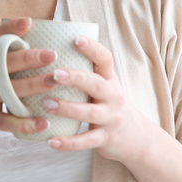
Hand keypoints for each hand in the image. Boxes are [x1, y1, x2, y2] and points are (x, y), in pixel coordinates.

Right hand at [0, 17, 57, 150]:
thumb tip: (42, 46)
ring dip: (33, 85)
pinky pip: (7, 121)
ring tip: (54, 81)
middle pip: (3, 63)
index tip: (29, 21)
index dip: (9, 29)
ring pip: (8, 90)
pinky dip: (26, 123)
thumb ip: (5, 61)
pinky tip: (44, 123)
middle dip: (29, 57)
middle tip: (52, 54)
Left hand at [42, 35, 152, 163]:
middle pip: (97, 85)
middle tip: (54, 74)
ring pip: (90, 113)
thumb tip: (52, 51)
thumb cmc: (109, 105)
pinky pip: (86, 141)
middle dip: (76, 78)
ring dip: (67, 109)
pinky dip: (68, 142)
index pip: (105, 60)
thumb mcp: (104, 86)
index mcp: (110, 80)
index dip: (92, 48)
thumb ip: (86, 72)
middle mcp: (113, 97)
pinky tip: (50, 141)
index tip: (76, 38)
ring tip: (46, 104)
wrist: (135, 137)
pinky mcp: (106, 139)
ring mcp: (111, 119)